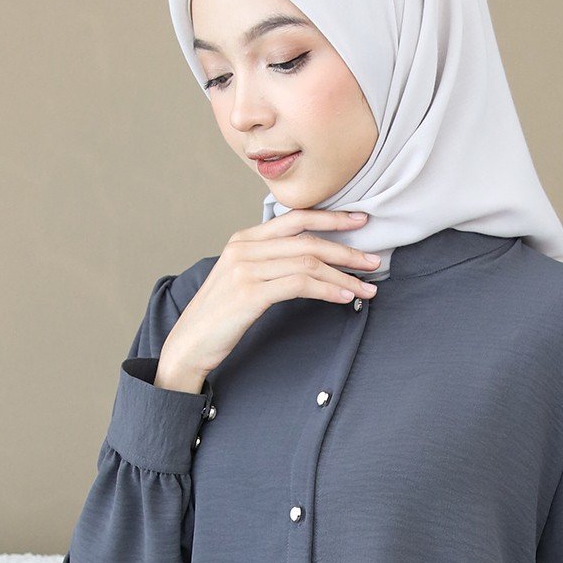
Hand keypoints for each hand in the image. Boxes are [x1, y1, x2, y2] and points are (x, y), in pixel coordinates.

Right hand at [154, 208, 382, 391]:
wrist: (189, 345)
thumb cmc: (220, 317)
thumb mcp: (243, 280)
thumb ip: (269, 263)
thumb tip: (309, 261)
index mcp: (244, 239)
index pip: (295, 218)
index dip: (331, 218)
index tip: (360, 220)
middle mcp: (244, 248)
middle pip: (307, 240)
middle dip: (346, 249)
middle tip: (374, 260)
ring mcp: (246, 269)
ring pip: (307, 262)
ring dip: (343, 274)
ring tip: (367, 286)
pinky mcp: (250, 293)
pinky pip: (299, 284)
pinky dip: (327, 289)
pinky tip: (345, 296)